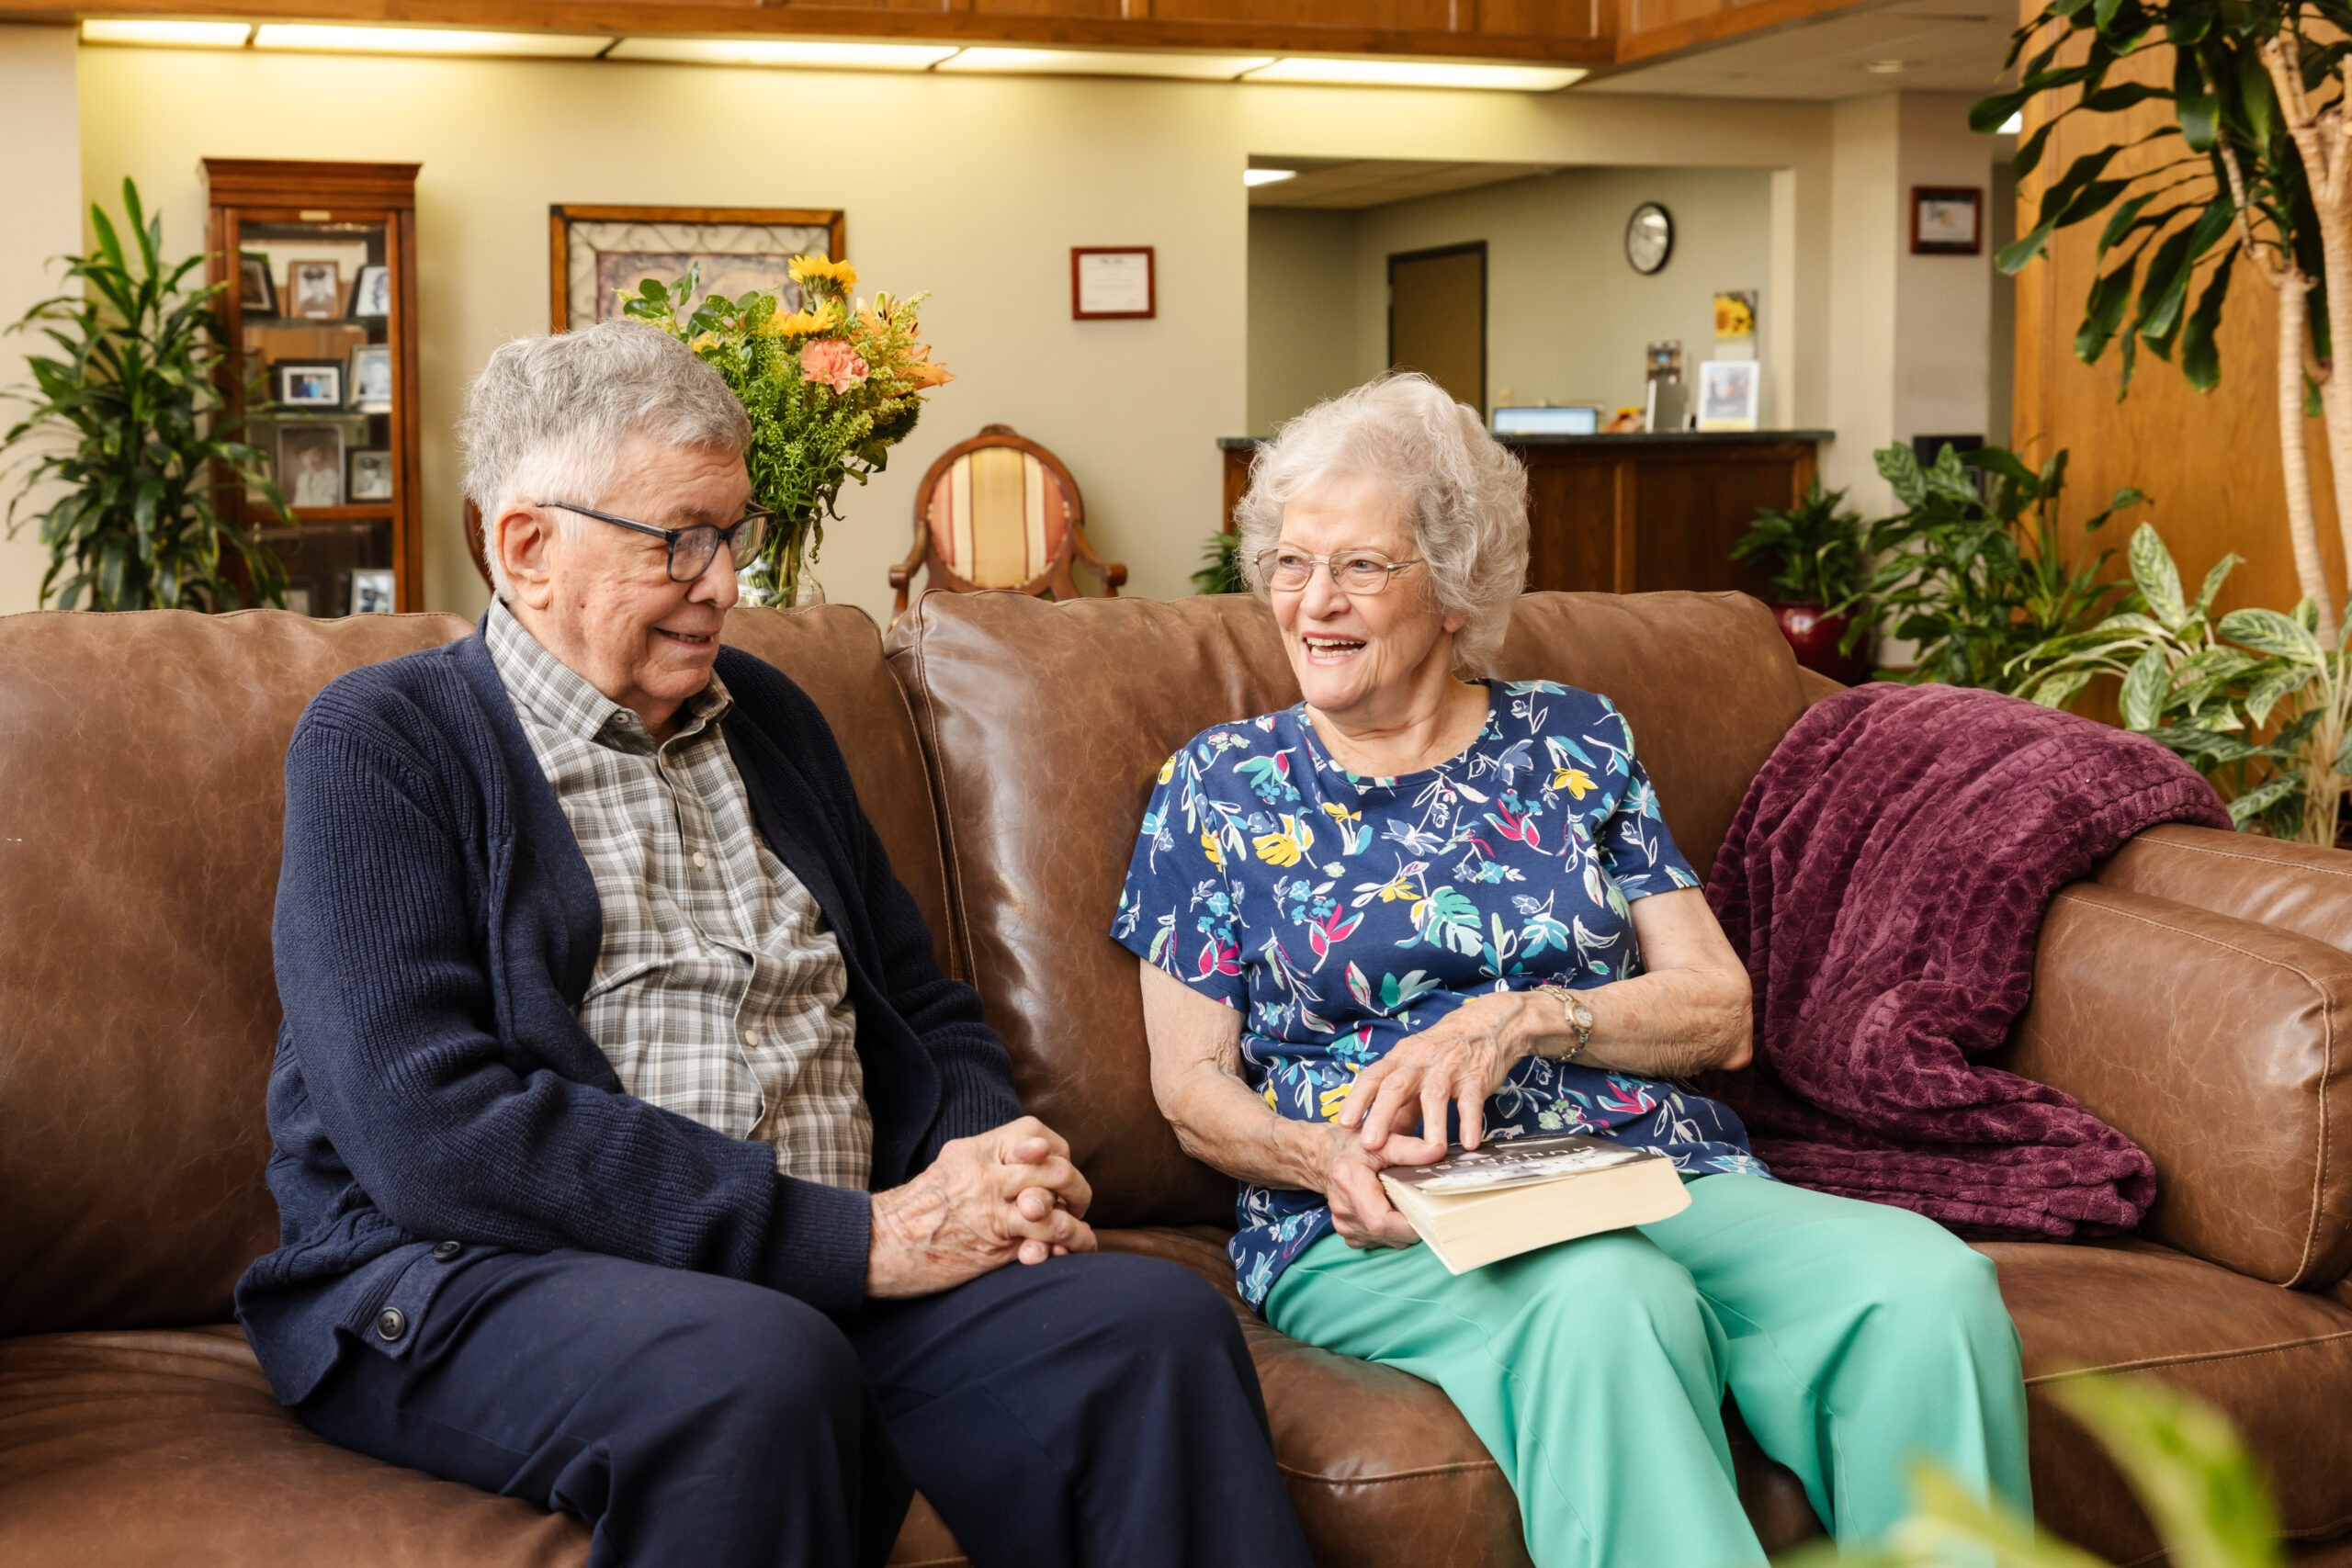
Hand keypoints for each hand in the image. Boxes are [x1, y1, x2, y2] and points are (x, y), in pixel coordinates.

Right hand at [865, 1116, 1096, 1298]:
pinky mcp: (994, 1243)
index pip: (1036, 1133)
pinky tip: (1066, 1250)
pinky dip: (1065, 1244)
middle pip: (1054, 1168)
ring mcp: (991, 1209)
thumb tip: (1034, 1153)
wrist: (882, 1243)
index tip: (1057, 1166)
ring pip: (1054, 1204)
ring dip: (1076, 1219)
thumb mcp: (952, 1165)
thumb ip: (990, 1158)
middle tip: (1077, 1202)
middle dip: (1076, 1187)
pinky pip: (1044, 1238)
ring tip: (1077, 1231)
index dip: (1056, 1150)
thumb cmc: (918, 1208)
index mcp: (977, 1149)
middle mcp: (987, 1174)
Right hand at [1320, 1123, 1446, 1248]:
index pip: (1381, 1220)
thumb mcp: (1382, 1141)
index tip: (1427, 1211)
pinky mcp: (1348, 1235)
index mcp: (1350, 1183)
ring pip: (1388, 1241)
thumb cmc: (1354, 1148)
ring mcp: (1344, 1226)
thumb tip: (1438, 1151)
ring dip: (1402, 1229)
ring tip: (1404, 1204)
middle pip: (1389, 1234)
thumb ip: (1410, 1148)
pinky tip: (1390, 1211)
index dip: (1408, 1224)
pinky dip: (1391, 1232)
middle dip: (1412, 1225)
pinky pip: (1379, 1242)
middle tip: (1422, 1204)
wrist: (1324, 1158)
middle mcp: (1344, 1210)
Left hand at [1336, 990, 1539, 1152]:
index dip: (1356, 1098)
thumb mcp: (1415, 1071)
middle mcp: (1420, 1062)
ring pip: (1434, 1096)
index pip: (1372, 1076)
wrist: (1486, 1025)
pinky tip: (1469, 1143)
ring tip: (1428, 1152)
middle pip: (1396, 1086)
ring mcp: (1448, 1069)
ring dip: (1432, 1125)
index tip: (1343, 1122)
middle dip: (1381, 1114)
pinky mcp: (1475, 1077)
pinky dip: (1470, 1122)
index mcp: (1400, 1059)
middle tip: (1370, 1144)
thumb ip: (1399, 1106)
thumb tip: (1381, 1139)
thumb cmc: (1442, 1053)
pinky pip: (1471, 1100)